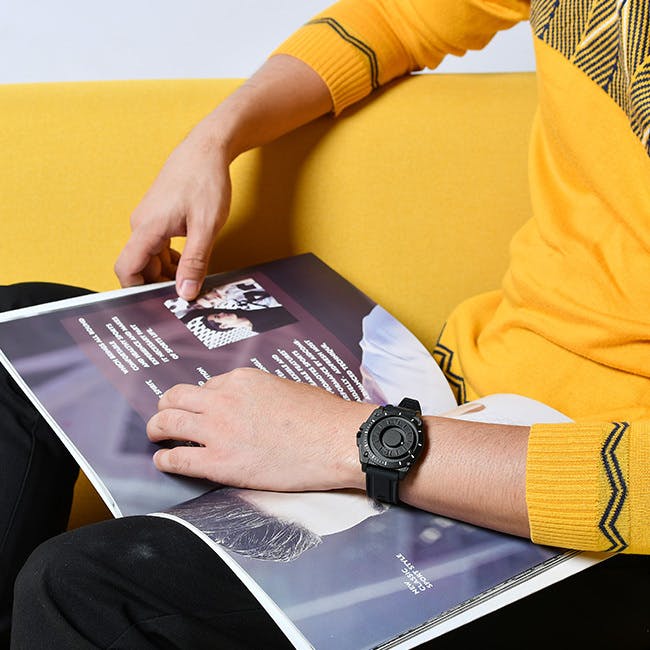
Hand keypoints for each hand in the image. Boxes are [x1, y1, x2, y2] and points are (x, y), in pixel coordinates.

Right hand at [114, 118, 231, 299]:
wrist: (207, 149)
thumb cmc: (206, 182)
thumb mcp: (206, 227)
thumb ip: (195, 261)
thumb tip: (186, 292)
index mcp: (147, 229)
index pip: (127, 269)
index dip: (137, 291)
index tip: (158, 304)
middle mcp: (141, 225)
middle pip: (140, 266)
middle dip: (159, 284)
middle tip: (185, 296)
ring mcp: (149, 220)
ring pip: (151, 257)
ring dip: (168, 272)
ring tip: (193, 280)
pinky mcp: (158, 216)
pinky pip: (158, 246)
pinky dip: (172, 258)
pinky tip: (191, 262)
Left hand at [146, 368, 373, 491]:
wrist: (336, 441)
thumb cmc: (321, 416)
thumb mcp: (285, 388)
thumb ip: (258, 393)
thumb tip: (248, 406)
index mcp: (241, 379)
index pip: (207, 386)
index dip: (202, 400)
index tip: (202, 411)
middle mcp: (223, 399)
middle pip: (176, 397)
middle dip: (166, 407)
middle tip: (164, 417)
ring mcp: (219, 431)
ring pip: (166, 423)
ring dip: (157, 429)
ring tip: (157, 436)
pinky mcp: (220, 463)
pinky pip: (176, 459)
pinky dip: (164, 460)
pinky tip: (164, 461)